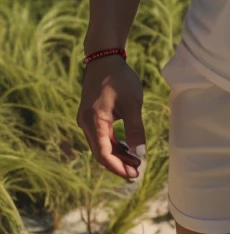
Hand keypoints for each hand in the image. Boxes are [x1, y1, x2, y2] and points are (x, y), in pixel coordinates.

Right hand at [77, 55, 146, 180]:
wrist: (104, 59)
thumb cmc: (119, 79)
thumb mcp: (132, 103)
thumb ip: (135, 129)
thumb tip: (140, 153)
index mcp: (94, 121)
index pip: (103, 154)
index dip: (118, 167)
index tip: (133, 175)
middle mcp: (86, 123)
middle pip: (101, 152)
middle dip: (119, 164)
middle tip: (137, 172)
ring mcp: (87, 120)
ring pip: (101, 145)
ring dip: (117, 155)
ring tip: (136, 162)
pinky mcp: (92, 116)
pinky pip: (101, 136)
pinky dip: (114, 144)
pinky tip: (128, 149)